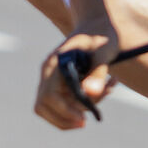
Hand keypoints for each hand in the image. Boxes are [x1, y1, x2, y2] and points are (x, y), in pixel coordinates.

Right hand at [35, 0, 117, 129]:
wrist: (98, 26)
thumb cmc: (102, 35)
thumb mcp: (104, 50)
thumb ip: (98, 71)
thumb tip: (90, 93)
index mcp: (54, 64)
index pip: (48, 96)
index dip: (63, 112)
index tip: (83, 119)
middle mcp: (48, 74)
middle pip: (43, 107)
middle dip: (65, 118)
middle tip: (87, 120)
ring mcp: (52, 81)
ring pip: (53, 110)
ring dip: (76, 112)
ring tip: (105, 93)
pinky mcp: (60, 86)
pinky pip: (65, 105)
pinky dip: (82, 107)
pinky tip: (104, 91)